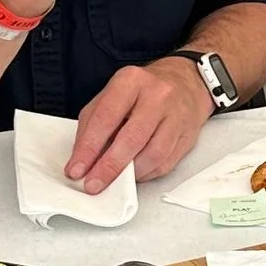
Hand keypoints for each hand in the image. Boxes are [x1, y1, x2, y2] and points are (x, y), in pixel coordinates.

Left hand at [65, 56, 213, 192]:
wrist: (185, 83)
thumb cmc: (142, 92)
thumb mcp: (110, 96)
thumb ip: (92, 125)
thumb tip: (81, 160)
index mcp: (130, 81)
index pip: (105, 118)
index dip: (89, 148)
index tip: (77, 169)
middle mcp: (157, 95)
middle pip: (132, 139)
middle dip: (109, 167)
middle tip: (93, 184)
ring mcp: (176, 115)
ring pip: (153, 155)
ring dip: (131, 173)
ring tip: (116, 179)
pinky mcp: (188, 135)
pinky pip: (166, 163)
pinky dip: (147, 174)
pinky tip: (136, 173)